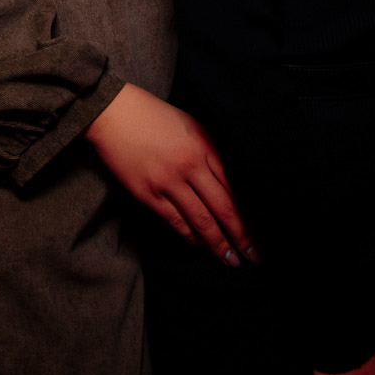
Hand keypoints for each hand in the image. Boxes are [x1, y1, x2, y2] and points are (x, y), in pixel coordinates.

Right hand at [83, 83, 256, 266]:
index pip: (235, 187)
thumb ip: (211, 152)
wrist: (113, 113)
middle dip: (241, 236)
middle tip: (254, 257)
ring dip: (218, 244)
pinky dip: (190, 238)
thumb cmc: (154, 116)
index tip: (261, 232)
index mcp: (205, 145)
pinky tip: (201, 248)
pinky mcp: (147, 194)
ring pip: (201, 221)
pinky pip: (175, 222)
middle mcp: (190, 165)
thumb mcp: (192, 126)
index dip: (249, 214)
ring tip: (231, 261)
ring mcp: (167, 182)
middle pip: (224, 208)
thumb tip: (230, 183)